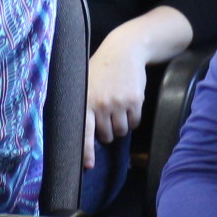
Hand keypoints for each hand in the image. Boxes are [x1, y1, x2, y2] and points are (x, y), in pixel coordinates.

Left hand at [87, 32, 151, 148]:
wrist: (124, 51)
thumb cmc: (101, 69)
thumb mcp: (85, 84)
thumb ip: (83, 106)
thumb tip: (81, 133)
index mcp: (85, 101)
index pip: (85, 132)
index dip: (87, 151)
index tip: (89, 166)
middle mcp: (101, 104)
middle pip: (106, 135)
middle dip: (107, 132)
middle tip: (108, 118)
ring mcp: (119, 103)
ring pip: (121, 131)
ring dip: (120, 127)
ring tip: (118, 111)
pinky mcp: (135, 101)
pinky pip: (134, 123)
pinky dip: (132, 119)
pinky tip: (129, 106)